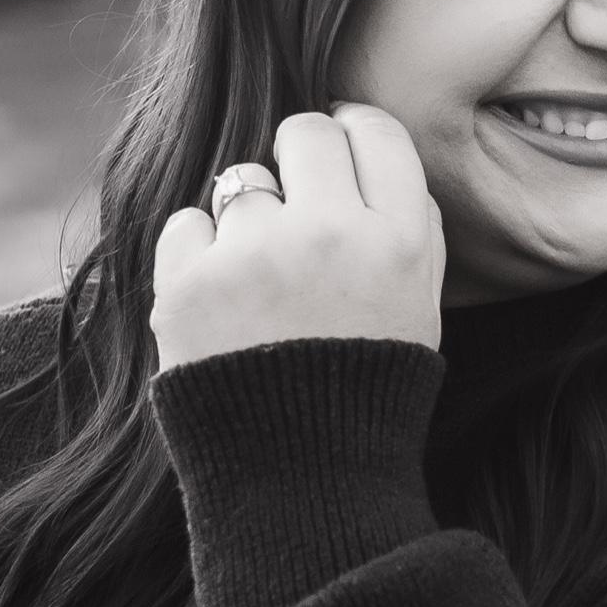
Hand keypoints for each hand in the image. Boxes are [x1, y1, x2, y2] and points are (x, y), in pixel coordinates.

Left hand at [151, 104, 445, 370]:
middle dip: (300, 154)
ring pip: (242, 180)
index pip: (376, 132)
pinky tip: (222, 295)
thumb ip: (410, 226)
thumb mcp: (420, 303)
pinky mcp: (189, 285)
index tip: (341, 143)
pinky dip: (198, 252)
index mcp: (398, 239)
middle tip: (296, 194)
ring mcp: (255, 256)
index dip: (354, 129)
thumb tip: (371, 153)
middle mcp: (330, 233)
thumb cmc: (366, 382)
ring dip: (249, 214)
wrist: (299, 477)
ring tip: (260, 272)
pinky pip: (186, 224)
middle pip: (306, 132)